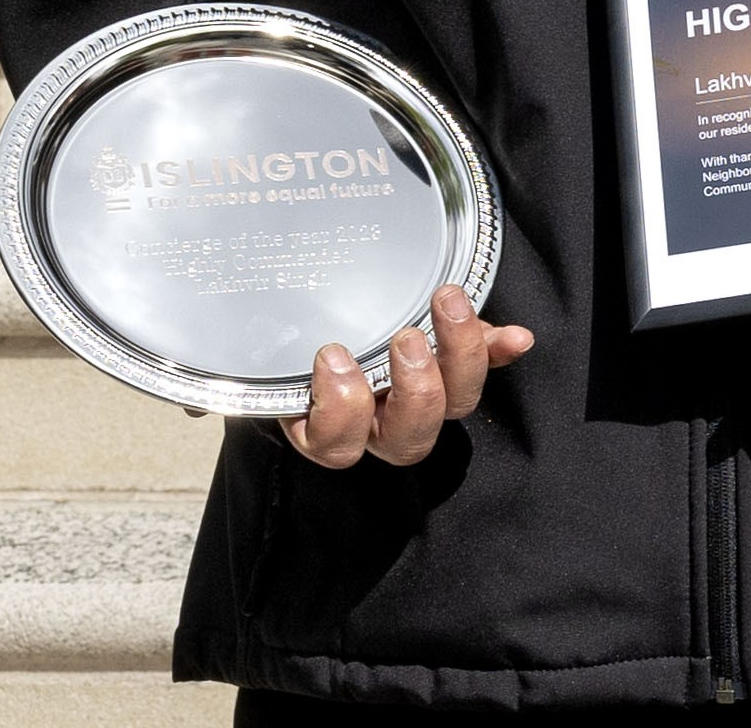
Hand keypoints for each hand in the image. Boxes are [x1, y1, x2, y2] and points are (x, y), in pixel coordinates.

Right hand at [282, 282, 530, 466]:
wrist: (333, 315)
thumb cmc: (299, 339)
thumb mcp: (283, 347)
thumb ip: (276, 351)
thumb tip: (236, 362)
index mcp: (333, 425)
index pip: (335, 445)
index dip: (339, 411)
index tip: (332, 357)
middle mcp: (382, 423)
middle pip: (408, 438)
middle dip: (414, 389)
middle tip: (406, 338)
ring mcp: (427, 399)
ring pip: (454, 405)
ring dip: (459, 356)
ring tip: (447, 305)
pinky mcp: (459, 370)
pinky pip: (489, 369)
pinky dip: (502, 350)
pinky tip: (515, 337)